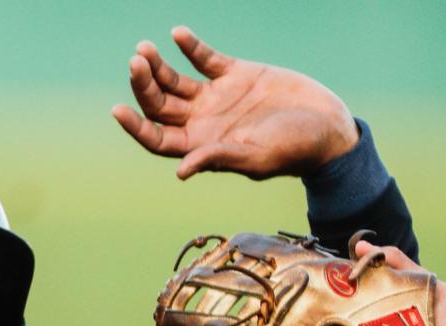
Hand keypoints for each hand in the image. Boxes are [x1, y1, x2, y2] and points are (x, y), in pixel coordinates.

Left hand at [112, 26, 358, 179]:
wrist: (327, 127)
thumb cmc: (292, 151)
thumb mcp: (255, 157)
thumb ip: (218, 158)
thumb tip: (181, 171)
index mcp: (200, 146)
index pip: (156, 139)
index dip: (136, 126)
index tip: (118, 109)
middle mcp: (202, 122)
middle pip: (160, 105)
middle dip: (144, 85)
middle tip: (136, 62)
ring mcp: (216, 97)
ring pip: (175, 80)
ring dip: (157, 65)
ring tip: (144, 49)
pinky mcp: (235, 74)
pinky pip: (205, 58)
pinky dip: (191, 46)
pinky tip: (178, 34)